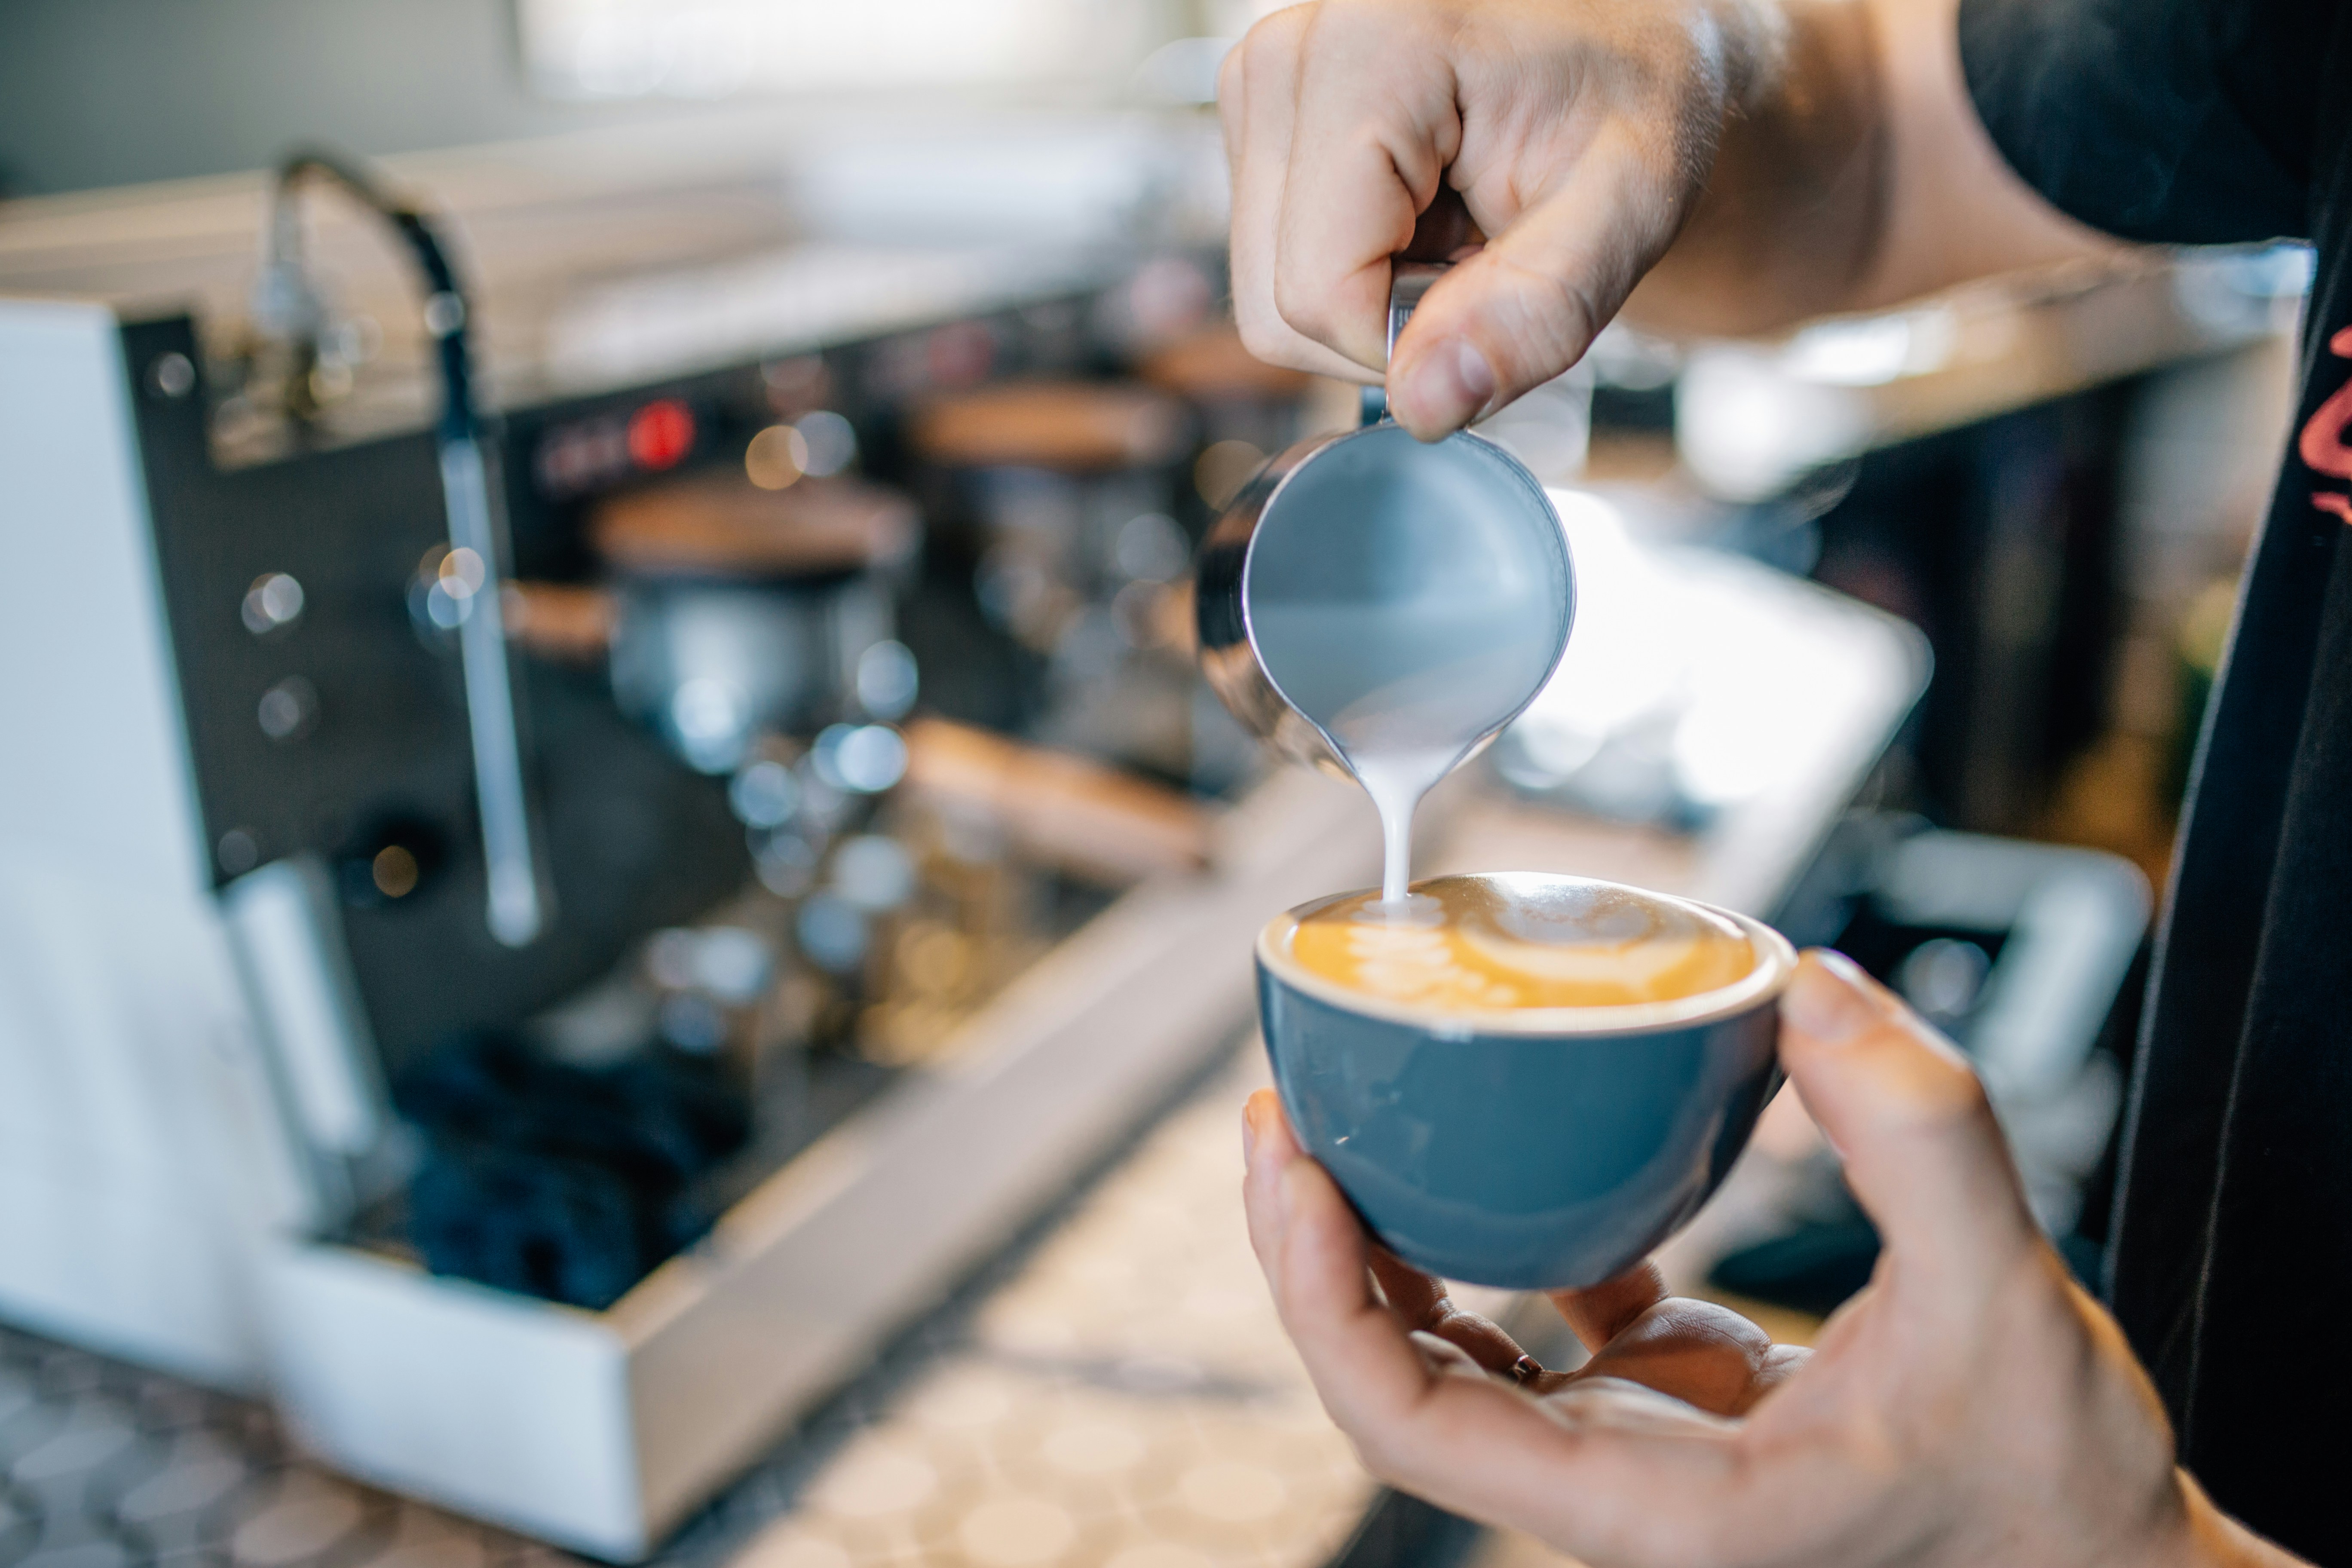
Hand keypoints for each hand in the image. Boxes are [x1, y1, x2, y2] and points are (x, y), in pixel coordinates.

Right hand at [1219, 0, 1795, 435]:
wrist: (1624, 42)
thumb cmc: (1635, 98)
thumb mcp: (1631, 207)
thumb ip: (1539, 313)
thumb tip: (1424, 405)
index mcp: (1369, 52)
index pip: (1320, 293)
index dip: (1415, 338)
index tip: (1503, 280)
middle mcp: (1286, 56)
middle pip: (1279, 308)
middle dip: (1392, 320)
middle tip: (1490, 251)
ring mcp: (1260, 88)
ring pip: (1271, 302)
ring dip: (1376, 298)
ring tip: (1462, 225)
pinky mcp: (1261, 121)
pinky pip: (1278, 270)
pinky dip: (1358, 270)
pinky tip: (1426, 211)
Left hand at [1240, 951, 2301, 1567]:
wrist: (2097, 1566)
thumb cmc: (2053, 1483)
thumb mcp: (2009, 1301)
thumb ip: (1922, 1139)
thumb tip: (1811, 988)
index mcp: (1655, 1505)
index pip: (1414, 1425)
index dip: (1323, 1301)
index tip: (1295, 1170)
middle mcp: (1614, 1486)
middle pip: (1397, 1380)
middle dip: (1315, 1254)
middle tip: (1279, 1111)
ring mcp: (1632, 1444)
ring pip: (1454, 1353)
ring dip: (1384, 1247)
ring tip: (1342, 1121)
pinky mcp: (1668, 1398)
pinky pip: (1543, 1319)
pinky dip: (1502, 1240)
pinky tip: (1501, 1155)